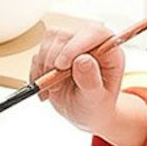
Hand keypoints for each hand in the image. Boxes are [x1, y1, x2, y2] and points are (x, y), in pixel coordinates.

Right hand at [31, 27, 145, 145]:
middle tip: (56, 86)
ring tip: (54, 89)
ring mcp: (71, 43)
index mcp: (109, 50)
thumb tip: (83, 60)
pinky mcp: (55, 49)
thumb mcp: (96, 100)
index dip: (76, 45)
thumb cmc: (96, 106)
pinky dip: (37, 72)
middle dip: (55, 60)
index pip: (94, 33)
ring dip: (45, 66)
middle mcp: (91, 42)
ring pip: (49, 40)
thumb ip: (91, 81)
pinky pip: (39, 53)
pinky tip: (47, 88)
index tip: (62, 65)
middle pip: (66, 35)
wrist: (84, 112)